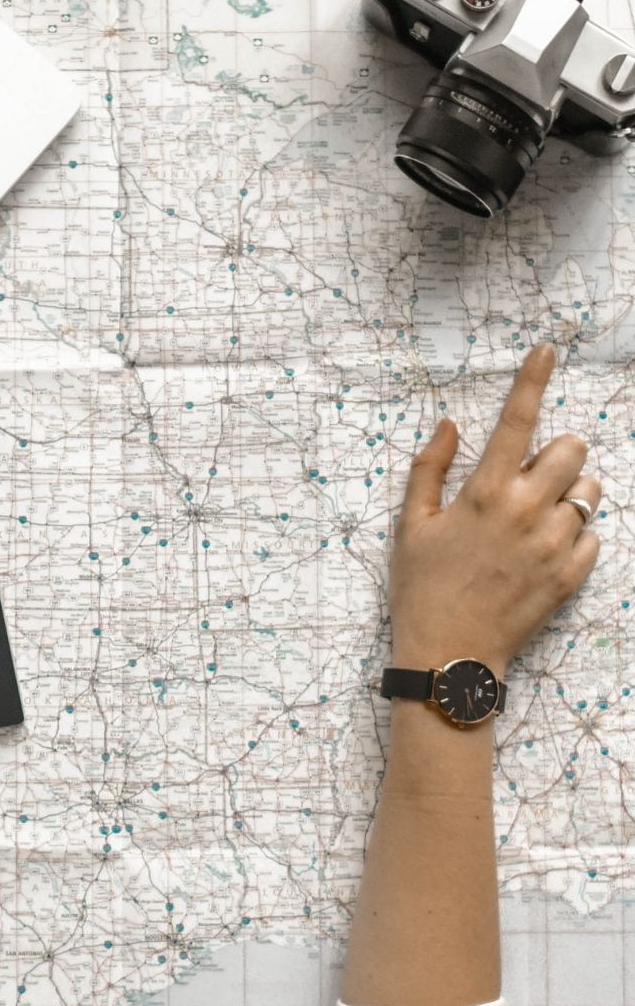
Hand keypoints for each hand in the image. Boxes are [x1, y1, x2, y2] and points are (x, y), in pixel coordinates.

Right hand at [389, 344, 600, 679]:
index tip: (548, 350)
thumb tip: (452, 424)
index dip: (532, 379)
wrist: (449, 655)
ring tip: (537, 517)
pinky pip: (594, 537)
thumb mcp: (411, 525)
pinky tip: (542, 551)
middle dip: (556, 453)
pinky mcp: (571, 576)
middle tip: (529, 476)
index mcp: (483, 493)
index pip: (517, 421)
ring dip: (569, 493)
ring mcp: (553, 545)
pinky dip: (574, 535)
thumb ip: (430, 468)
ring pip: (589, 492)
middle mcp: (526, 511)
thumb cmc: (421, 587)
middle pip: (572, 450)